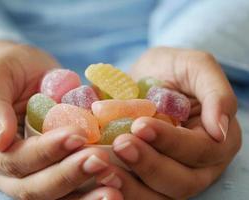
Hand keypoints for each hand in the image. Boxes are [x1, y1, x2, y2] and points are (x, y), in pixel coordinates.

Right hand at [0, 41, 122, 199]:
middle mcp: (2, 170)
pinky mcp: (50, 170)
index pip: (13, 160)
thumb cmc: (9, 69)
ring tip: (113, 186)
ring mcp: (28, 173)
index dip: (45, 152)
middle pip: (33, 187)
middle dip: (68, 175)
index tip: (76, 135)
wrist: (26, 73)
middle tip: (100, 160)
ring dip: (83, 194)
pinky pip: (69, 189)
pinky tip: (114, 186)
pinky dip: (90, 191)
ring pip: (53, 197)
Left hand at [96, 47, 241, 198]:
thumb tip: (220, 130)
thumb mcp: (197, 68)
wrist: (146, 77)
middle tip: (120, 143)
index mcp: (215, 141)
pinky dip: (117, 188)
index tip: (140, 125)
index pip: (200, 150)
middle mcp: (197, 166)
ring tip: (102, 165)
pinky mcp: (144, 178)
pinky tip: (98, 177)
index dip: (171, 142)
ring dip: (129, 185)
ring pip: (157, 196)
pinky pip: (135, 192)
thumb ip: (216, 93)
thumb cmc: (173, 70)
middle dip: (149, 165)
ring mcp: (169, 175)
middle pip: (180, 182)